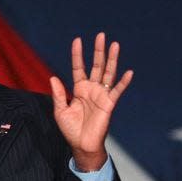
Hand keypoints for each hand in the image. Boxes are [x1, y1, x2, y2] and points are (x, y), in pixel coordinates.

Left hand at [49, 32, 132, 170]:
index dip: (78, 54)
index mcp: (79, 89)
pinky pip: (117, 91)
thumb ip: (58, 94)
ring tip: (115, 45)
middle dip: (98, 51)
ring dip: (112, 59)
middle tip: (101, 35)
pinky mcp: (109, 104)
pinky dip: (123, 82)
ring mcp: (101, 95)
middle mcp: (91, 89)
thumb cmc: (70, 129)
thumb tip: (53, 77)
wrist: (82, 145)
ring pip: (108, 73)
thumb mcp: (60, 110)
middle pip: (96, 65)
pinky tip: (129, 72)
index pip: (79, 67)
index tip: (78, 40)